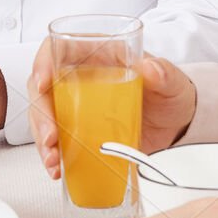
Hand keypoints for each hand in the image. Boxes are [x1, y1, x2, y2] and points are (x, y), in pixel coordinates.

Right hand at [28, 44, 198, 179]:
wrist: (176, 124)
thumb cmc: (169, 93)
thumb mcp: (171, 81)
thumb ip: (163, 73)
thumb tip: (151, 68)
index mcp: (96, 54)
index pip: (57, 49)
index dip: (43, 63)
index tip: (43, 83)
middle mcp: (78, 77)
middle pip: (42, 88)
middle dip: (41, 114)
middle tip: (51, 137)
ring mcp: (75, 105)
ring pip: (43, 116)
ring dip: (42, 139)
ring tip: (54, 159)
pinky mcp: (77, 130)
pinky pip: (56, 139)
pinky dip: (52, 154)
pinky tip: (58, 167)